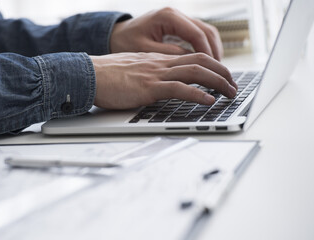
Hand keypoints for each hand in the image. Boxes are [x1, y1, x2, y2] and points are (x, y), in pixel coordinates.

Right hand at [91, 52, 236, 108]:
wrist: (88, 74)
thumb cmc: (108, 75)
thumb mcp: (135, 70)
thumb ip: (151, 74)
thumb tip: (163, 83)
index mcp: (159, 60)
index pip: (193, 57)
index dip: (213, 65)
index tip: (222, 77)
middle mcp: (161, 63)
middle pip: (201, 61)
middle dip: (223, 73)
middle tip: (234, 86)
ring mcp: (155, 74)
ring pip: (195, 72)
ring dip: (217, 83)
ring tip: (230, 93)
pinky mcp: (148, 88)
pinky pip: (178, 88)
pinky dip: (197, 94)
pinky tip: (208, 101)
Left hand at [110, 7, 222, 60]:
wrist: (115, 35)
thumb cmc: (125, 42)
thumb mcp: (144, 50)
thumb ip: (168, 54)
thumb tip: (191, 62)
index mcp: (168, 17)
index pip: (196, 35)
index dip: (207, 54)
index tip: (212, 71)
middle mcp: (176, 15)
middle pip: (207, 32)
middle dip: (215, 53)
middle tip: (220, 74)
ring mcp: (179, 19)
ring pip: (206, 33)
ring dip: (213, 51)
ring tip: (216, 71)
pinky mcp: (179, 27)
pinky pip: (199, 36)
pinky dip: (206, 49)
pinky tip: (206, 65)